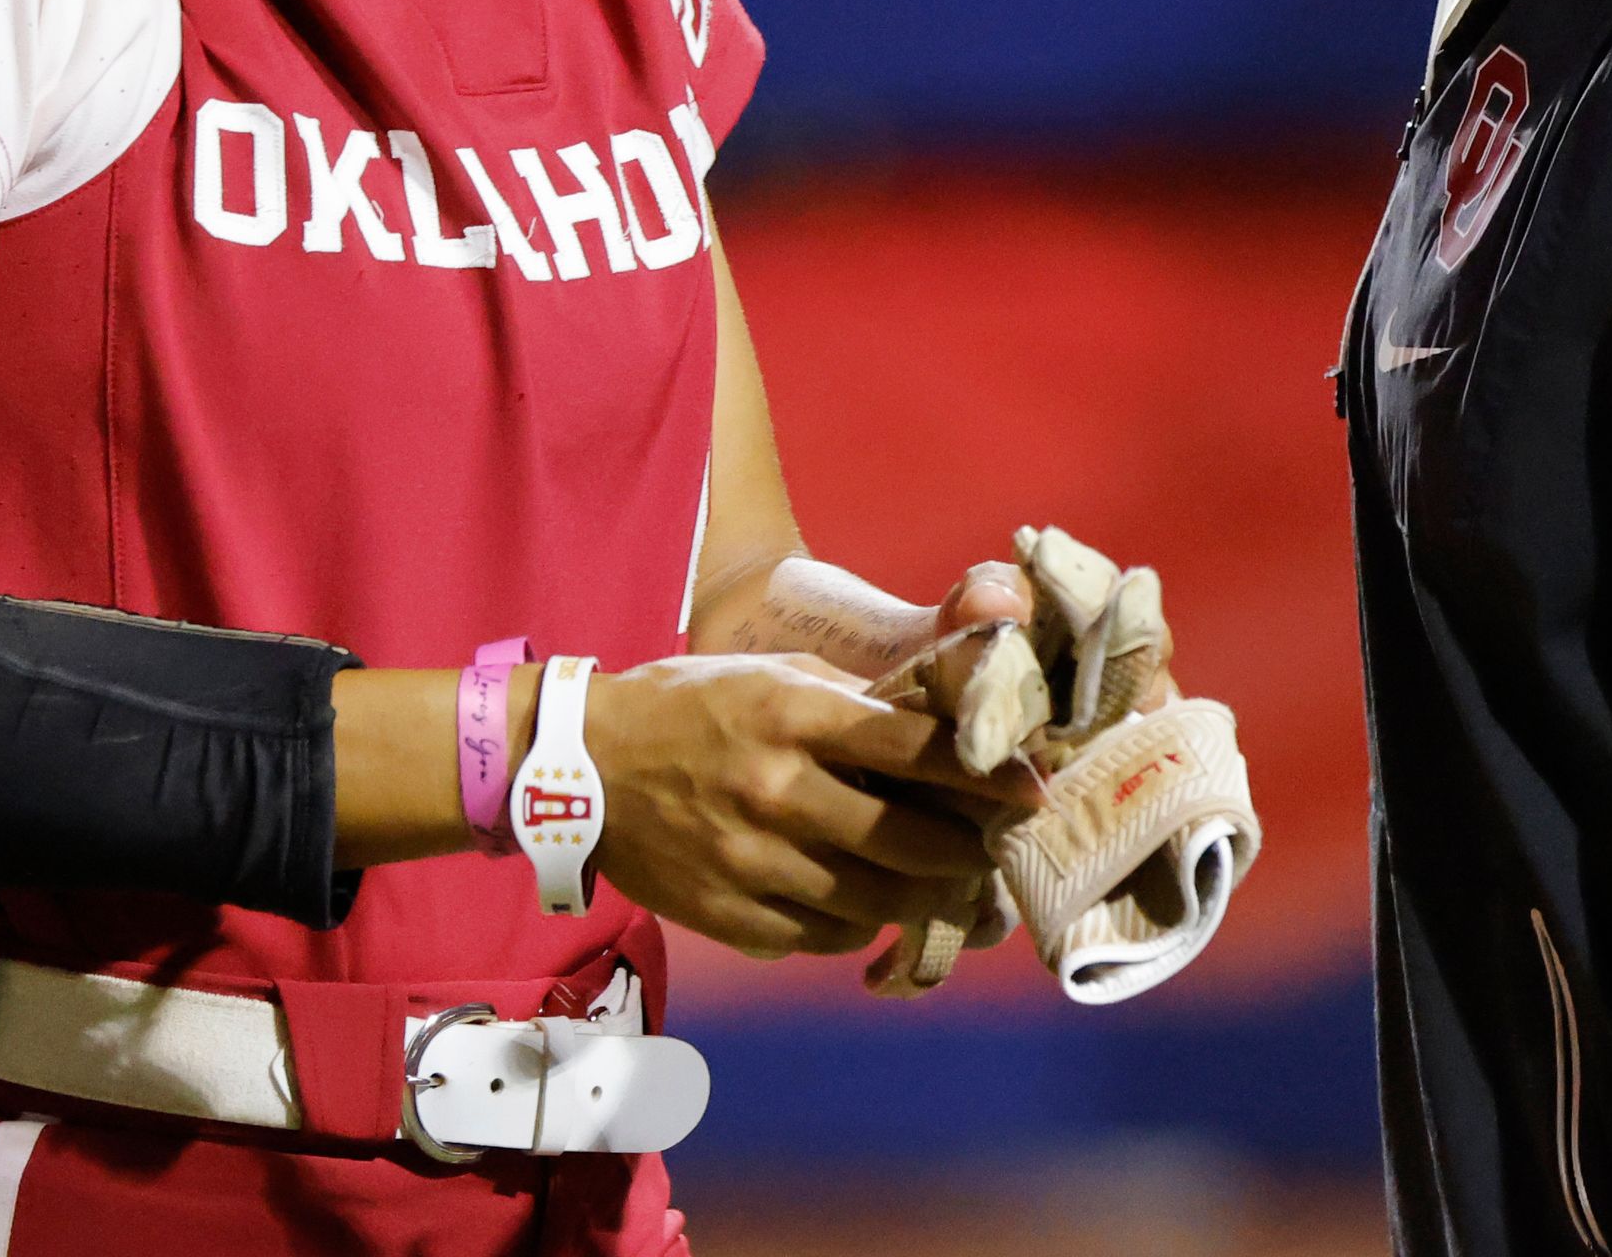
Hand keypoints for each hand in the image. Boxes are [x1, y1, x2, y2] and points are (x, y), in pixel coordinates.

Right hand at [583, 654, 1015, 958]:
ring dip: (922, 897)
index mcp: (794, 718)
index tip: (1031, 791)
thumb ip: (854, 700)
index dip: (985, 777)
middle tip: (992, 850)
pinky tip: (865, 901)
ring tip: (944, 884)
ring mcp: (751, 864)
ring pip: (873, 902)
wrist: (580, 769)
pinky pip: (822, 936)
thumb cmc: (691, 705)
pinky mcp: (729, 917)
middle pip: (908, 843)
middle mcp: (777, 793)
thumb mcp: (773, 674)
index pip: (915, 752)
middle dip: (967, 853)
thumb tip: (943, 720)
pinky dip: (856, 922)